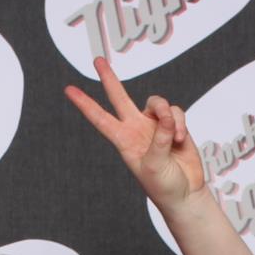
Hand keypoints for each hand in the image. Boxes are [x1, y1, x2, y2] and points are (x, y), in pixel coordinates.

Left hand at [64, 56, 206, 213]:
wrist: (185, 193)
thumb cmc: (163, 185)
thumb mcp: (154, 165)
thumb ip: (160, 138)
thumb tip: (168, 117)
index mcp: (123, 140)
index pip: (100, 119)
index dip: (85, 104)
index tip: (69, 90)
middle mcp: (136, 129)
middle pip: (120, 98)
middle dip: (109, 79)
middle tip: (97, 60)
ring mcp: (155, 126)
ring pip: (157, 103)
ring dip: (167, 114)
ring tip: (175, 137)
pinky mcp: (175, 125)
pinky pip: (176, 112)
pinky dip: (181, 123)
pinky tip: (182, 140)